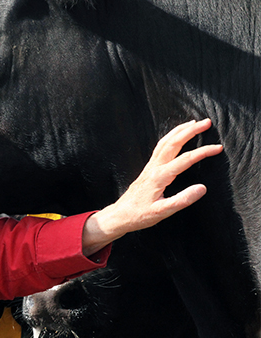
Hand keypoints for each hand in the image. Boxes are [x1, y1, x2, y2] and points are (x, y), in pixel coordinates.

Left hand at [82, 118, 222, 255]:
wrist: (121, 215)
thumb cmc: (140, 215)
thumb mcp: (163, 212)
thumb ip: (182, 200)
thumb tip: (202, 188)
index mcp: (159, 176)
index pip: (185, 159)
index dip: (203, 152)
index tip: (218, 148)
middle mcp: (154, 167)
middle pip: (173, 143)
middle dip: (191, 131)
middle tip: (206, 122)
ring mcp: (150, 166)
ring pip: (165, 142)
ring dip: (179, 130)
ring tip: (193, 123)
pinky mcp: (148, 168)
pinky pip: (160, 147)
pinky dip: (170, 137)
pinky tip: (175, 136)